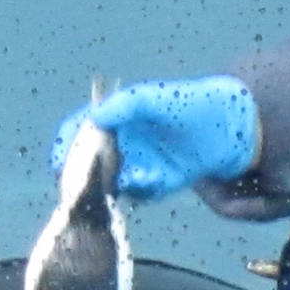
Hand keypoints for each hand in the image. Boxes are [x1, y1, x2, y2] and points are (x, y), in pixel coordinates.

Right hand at [50, 77, 258, 200]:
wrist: (230, 125)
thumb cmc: (191, 104)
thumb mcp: (156, 97)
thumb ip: (126, 104)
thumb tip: (94, 119)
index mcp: (115, 118)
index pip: (78, 130)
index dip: (64, 145)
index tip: (60, 161)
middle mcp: (122, 143)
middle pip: (87, 163)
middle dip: (81, 175)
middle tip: (81, 183)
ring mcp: (137, 164)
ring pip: (110, 182)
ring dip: (109, 186)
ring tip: (121, 179)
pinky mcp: (156, 182)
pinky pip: (138, 193)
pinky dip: (139, 188)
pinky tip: (150, 177)